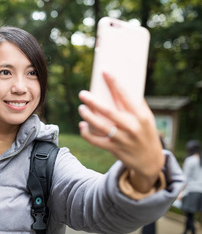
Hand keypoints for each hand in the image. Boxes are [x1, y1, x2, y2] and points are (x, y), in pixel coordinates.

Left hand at [78, 72, 164, 192]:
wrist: (151, 161)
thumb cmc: (145, 133)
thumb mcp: (146, 118)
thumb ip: (135, 104)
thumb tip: (118, 85)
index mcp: (141, 116)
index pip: (125, 95)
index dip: (113, 83)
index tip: (104, 71)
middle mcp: (132, 127)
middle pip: (108, 112)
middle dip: (93, 101)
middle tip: (82, 94)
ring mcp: (123, 140)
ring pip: (100, 127)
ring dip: (87, 116)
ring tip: (82, 108)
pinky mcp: (114, 150)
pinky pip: (96, 141)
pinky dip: (86, 133)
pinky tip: (82, 126)